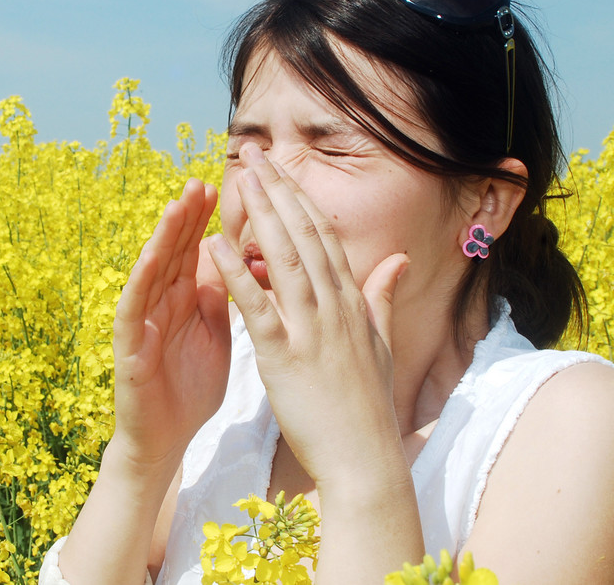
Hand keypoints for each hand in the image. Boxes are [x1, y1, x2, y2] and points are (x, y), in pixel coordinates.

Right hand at [111, 178, 230, 470]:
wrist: (167, 439)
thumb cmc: (191, 387)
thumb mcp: (215, 333)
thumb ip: (220, 296)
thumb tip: (235, 257)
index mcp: (186, 299)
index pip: (196, 249)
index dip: (209, 219)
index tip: (228, 186)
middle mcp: (161, 302)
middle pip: (174, 251)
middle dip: (187, 216)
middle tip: (201, 180)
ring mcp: (142, 321)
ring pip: (152, 270)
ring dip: (163, 237)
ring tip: (177, 205)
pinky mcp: (129, 347)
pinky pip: (133, 308)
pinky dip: (141, 281)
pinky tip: (151, 258)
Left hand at [206, 145, 409, 487]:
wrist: (365, 458)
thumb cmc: (367, 407)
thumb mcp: (379, 345)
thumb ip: (382, 297)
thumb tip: (399, 260)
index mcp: (352, 303)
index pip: (324, 237)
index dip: (300, 199)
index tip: (280, 169)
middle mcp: (334, 307)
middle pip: (304, 235)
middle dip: (278, 190)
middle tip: (254, 154)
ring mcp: (311, 330)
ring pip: (284, 259)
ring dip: (261, 215)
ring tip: (240, 179)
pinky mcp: (285, 357)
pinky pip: (257, 307)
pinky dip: (236, 274)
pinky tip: (215, 245)